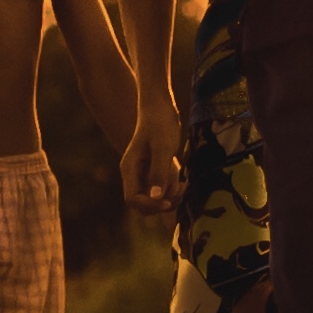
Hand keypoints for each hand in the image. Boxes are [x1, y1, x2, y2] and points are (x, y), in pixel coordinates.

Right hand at [122, 103, 183, 219]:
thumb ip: (158, 172)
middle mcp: (134, 175)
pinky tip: (183, 179)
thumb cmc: (160, 123)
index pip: (132, 199)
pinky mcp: (155, 172)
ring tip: (183, 181)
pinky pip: (163, 189)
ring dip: (171, 195)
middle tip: (180, 190)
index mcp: (129, 169)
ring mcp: (144, 174)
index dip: (149, 205)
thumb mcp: (163, 147)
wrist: (161, 108)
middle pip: (143, 204)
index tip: (169, 201)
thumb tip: (155, 198)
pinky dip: (173, 188)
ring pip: (155, 198)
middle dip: (162, 203)